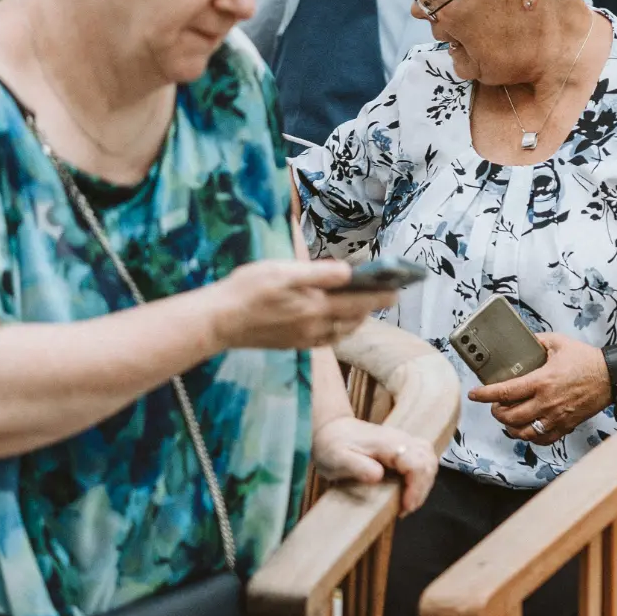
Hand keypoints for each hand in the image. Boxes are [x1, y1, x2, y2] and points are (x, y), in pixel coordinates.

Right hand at [206, 259, 394, 351]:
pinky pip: (325, 339)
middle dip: (371, 306)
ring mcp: (304, 339)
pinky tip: (334, 320)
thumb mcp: (282, 271)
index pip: (359, 302)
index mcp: (315, 308)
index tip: (398, 289)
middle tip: (384, 294)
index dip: (381, 295)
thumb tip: (348, 272)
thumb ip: (318, 273)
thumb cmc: (247, 290)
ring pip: (342, 332)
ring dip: (356, 319)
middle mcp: (314, 328)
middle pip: (354, 319)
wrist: (217, 321)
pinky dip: (338, 329)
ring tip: (363, 305)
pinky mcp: (293, 344)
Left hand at [312, 414, 438, 515]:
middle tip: (406, 508)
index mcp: (387, 443)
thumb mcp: (337, 459)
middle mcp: (400, 439)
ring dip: (425, 483)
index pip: (416, 463)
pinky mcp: (403, 446)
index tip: (405, 506)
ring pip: (429, 459)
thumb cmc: (331, 446)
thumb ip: (357, 466)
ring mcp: (403, 441)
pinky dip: (422, 476)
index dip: (416, 487)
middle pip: (428, 461)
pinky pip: (423, 459)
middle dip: (423, 488)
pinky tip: (409, 489)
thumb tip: (378, 475)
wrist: (331, 430)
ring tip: (409, 501)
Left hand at [469, 332, 612, 445]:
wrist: (610, 376)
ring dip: (510, 427)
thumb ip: (537, 341)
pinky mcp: (565, 426)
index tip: (474, 394)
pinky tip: (527, 427)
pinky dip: (530, 436)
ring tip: (508, 418)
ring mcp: (556, 417)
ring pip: (523, 432)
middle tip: (495, 405)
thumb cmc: (586, 359)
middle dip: (496, 412)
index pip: (505, 392)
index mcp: (542, 381)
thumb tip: (522, 341)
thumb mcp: (559, 342)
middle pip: (509, 417)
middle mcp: (546, 402)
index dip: (485, 395)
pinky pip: (542, 439)